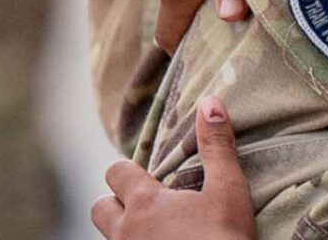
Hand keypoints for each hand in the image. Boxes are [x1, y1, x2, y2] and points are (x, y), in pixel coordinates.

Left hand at [91, 98, 254, 238]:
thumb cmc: (223, 237)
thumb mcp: (228, 188)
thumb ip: (216, 145)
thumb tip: (211, 101)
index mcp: (144, 203)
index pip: (116, 173)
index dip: (128, 170)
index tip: (149, 175)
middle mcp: (124, 230)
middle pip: (99, 207)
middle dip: (115, 202)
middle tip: (146, 205)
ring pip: (108, 236)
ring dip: (123, 229)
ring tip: (153, 230)